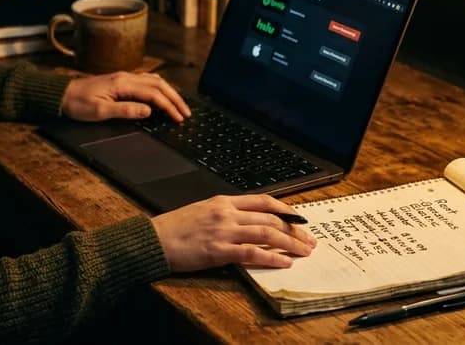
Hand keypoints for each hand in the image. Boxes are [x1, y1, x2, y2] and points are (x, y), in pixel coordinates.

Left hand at [59, 72, 190, 121]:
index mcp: (123, 84)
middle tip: (186, 113)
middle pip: (158, 85)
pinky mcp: (121, 81)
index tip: (179, 118)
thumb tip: (148, 111)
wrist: (61, 95)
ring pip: (154, 81)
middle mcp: (126, 77)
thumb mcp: (100, 112)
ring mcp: (124, 78)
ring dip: (169, 93)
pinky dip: (159, 89)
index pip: (153, 94)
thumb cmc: (78, 104)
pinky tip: (162, 95)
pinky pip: (146, 82)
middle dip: (175, 99)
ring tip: (179, 105)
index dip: (169, 106)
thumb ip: (125, 110)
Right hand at [151, 194, 317, 271]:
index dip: (286, 210)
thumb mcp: (203, 210)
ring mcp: (224, 231)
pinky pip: (252, 253)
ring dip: (289, 243)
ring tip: (304, 252)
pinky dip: (272, 258)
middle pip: (270, 219)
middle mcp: (227, 213)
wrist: (155, 239)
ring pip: (266, 234)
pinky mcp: (219, 251)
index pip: (263, 201)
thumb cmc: (176, 227)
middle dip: (294, 230)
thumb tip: (249, 221)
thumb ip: (226, 213)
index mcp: (223, 201)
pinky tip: (284, 263)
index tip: (300, 219)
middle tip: (309, 240)